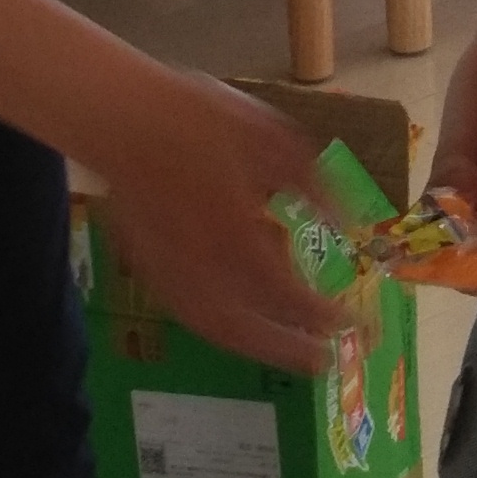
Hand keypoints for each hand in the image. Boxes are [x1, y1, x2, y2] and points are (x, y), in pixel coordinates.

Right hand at [91, 74, 359, 374]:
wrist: (124, 116)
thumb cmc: (201, 119)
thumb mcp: (275, 139)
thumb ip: (314, 186)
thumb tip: (348, 225)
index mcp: (237, 232)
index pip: (287, 292)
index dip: (322, 314)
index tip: (352, 322)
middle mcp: (202, 263)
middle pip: (252, 326)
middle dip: (292, 349)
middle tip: (326, 362)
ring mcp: (171, 270)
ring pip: (217, 327)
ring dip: (257, 349)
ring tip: (288, 356)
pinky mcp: (150, 267)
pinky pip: (187, 314)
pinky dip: (219, 332)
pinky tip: (236, 331)